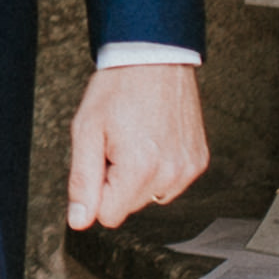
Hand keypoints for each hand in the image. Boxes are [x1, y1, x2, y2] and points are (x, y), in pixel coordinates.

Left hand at [62, 61, 207, 231]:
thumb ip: (82, 181)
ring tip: (136, 139)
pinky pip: (171, 183)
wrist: (155, 58)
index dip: (98, 191)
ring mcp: (188, 168)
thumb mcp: (86, 130)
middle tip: (117, 143)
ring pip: (151, 196)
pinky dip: (160, 168)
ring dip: (139, 176)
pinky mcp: (198, 161)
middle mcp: (170, 173)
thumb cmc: (119, 88)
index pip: (108, 216)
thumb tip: (80, 221)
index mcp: (140, 168)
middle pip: (130, 206)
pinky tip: (154, 140)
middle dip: (118, 181)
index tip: (101, 159)